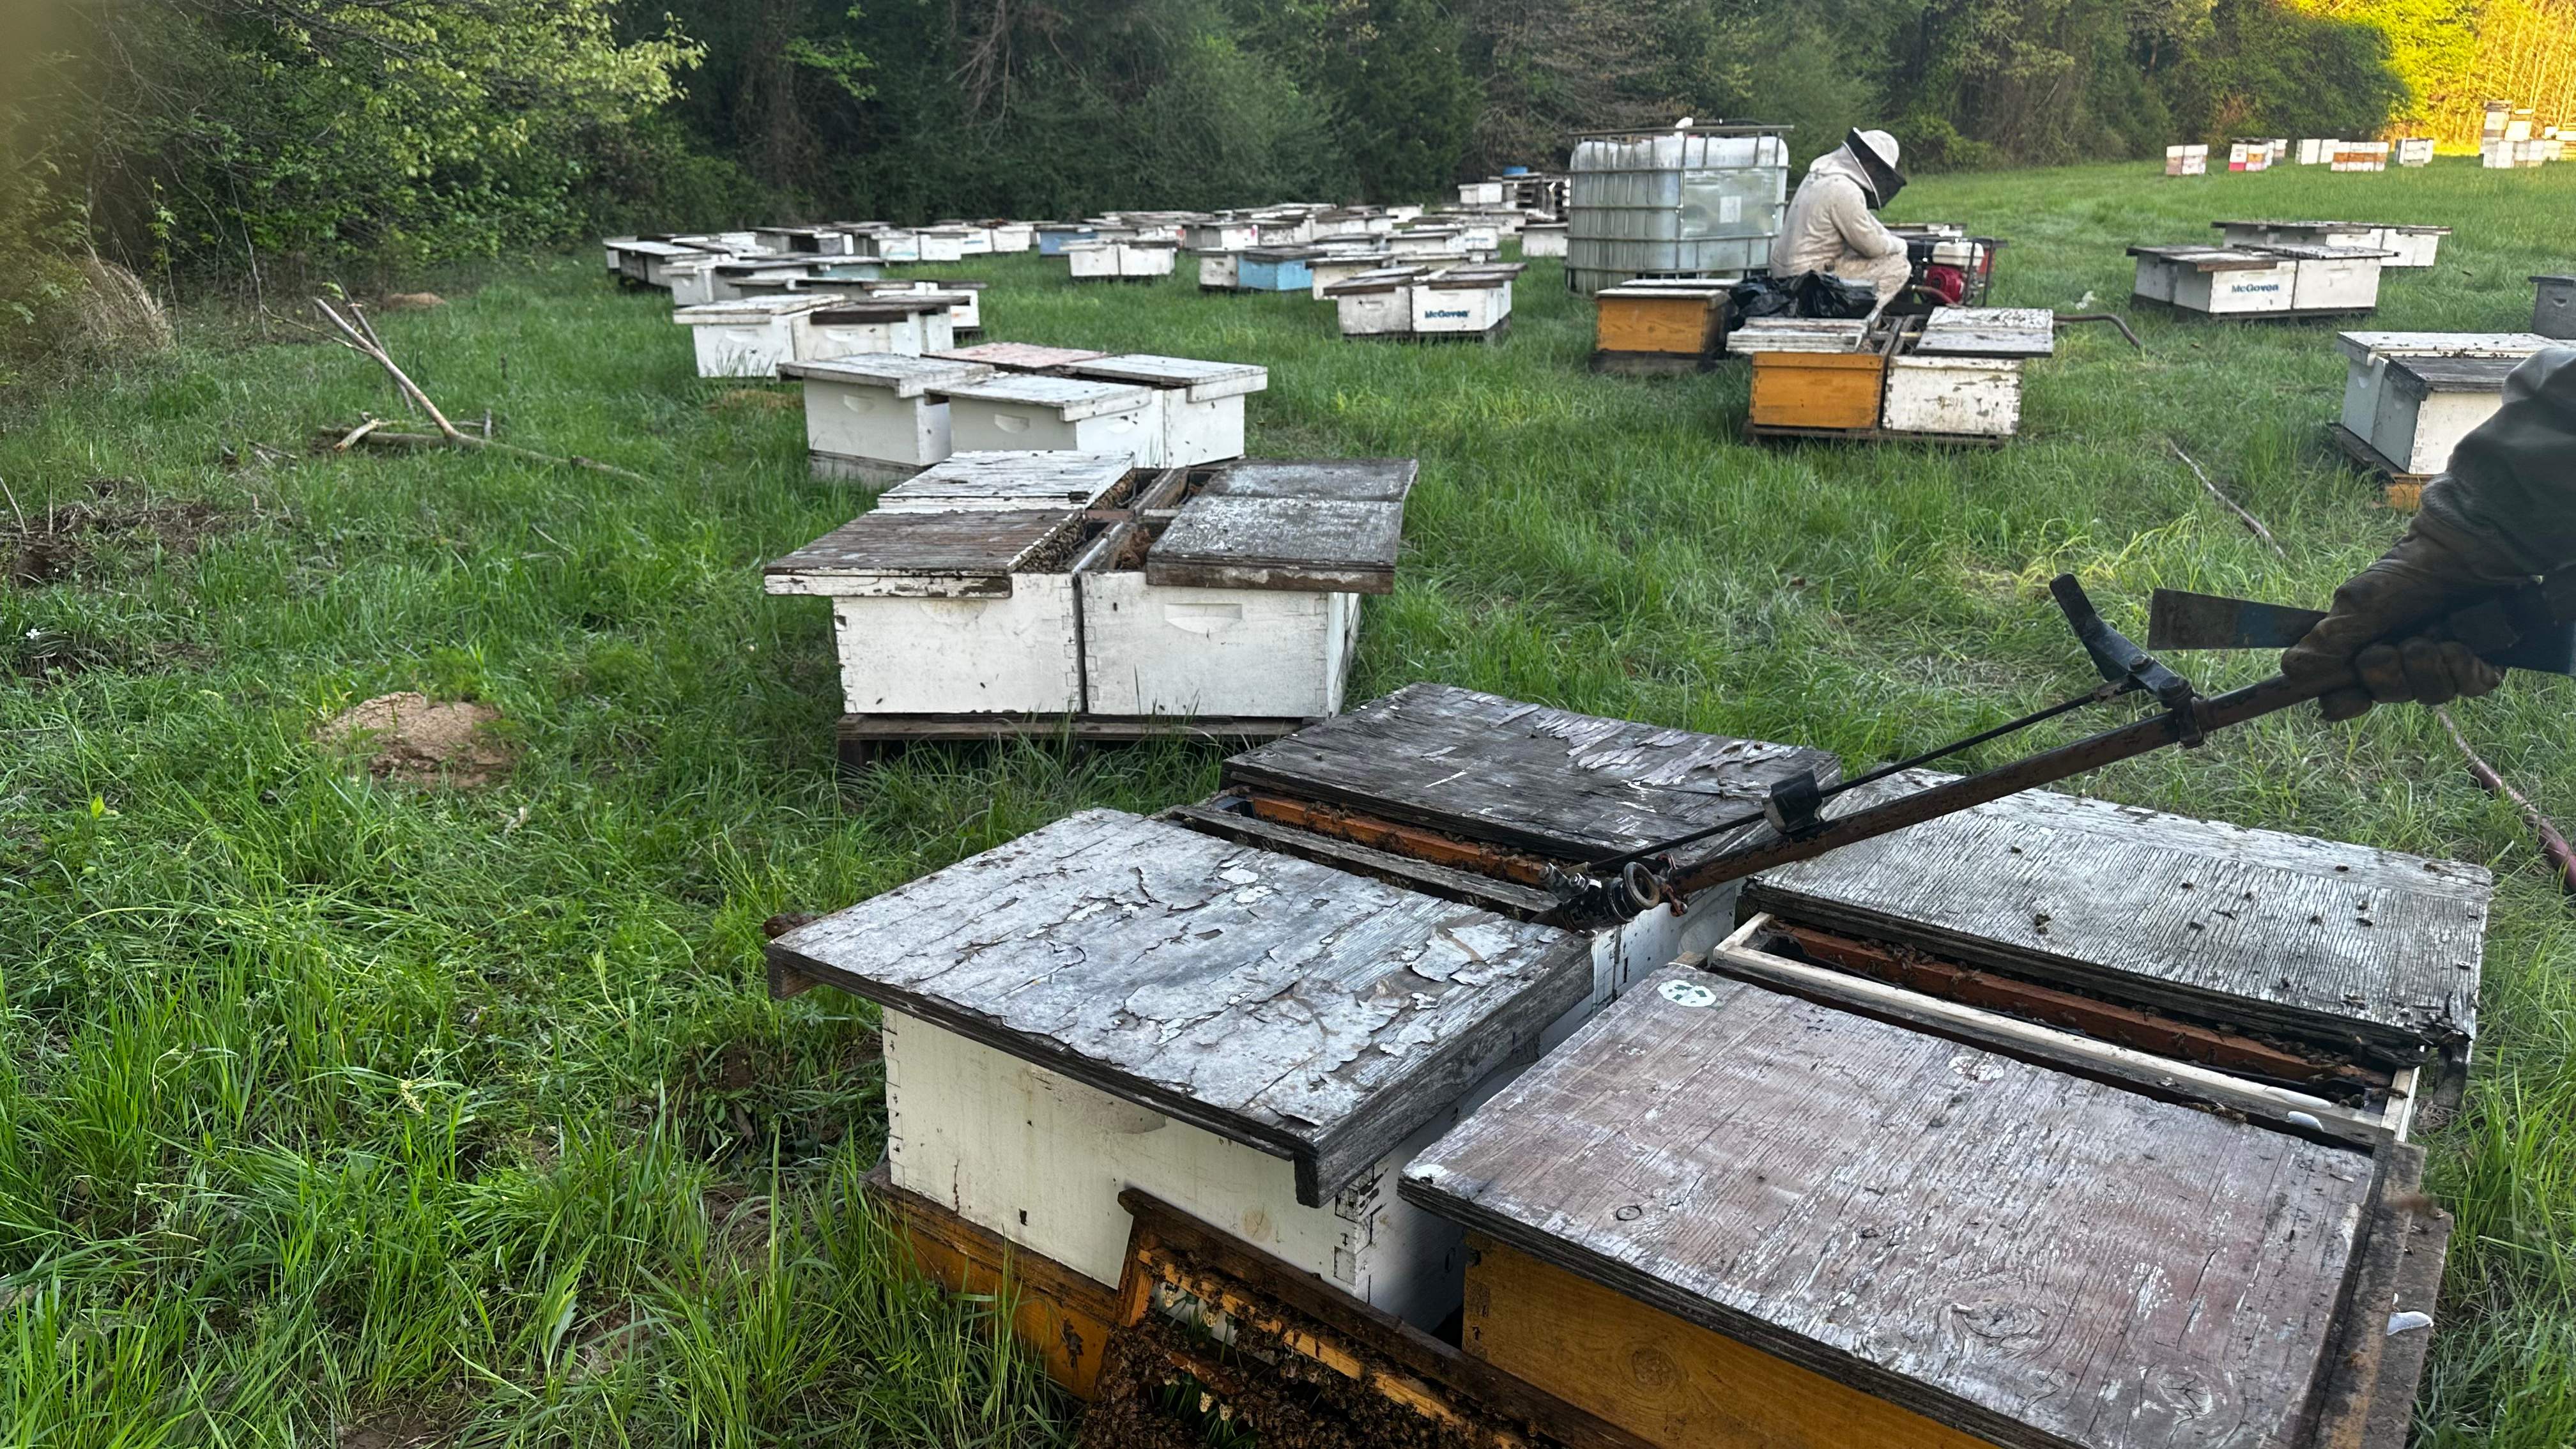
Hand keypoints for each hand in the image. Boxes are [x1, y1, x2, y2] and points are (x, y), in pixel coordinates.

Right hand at [2282, 531, 2513, 720]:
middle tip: (2386, 650)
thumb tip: (2290, 669)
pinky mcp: (2482, 665)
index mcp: (2369, 649)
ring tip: (2429, 638)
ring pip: (2430, 695)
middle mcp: (2406, 662)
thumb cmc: (2411, 569)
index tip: (2344, 700)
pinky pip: (2469, 688)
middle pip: (2388, 696)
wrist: (2469, 549)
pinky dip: (2461, 669)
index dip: (2345, 702)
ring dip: (2424, 668)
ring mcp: (2445, 665)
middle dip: (2386, 676)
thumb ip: (2330, 639)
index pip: (2348, 694)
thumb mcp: (2360, 602)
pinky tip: (2457, 645)